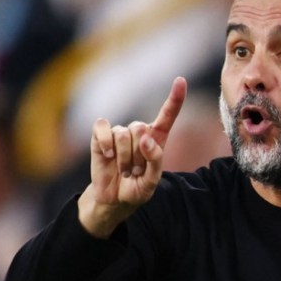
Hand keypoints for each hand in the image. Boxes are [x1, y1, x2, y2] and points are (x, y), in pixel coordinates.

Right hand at [78, 77, 186, 237]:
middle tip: (135, 170)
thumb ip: (155, 160)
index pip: (168, 114)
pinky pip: (102, 127)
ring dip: (123, 157)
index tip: (181, 81)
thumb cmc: (136, 188)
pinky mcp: (100, 135)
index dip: (175, 98)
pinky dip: (104, 143)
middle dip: (137, 154)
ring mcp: (118, 132)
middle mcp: (138, 131)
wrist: (114, 199)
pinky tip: (107, 155)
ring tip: (123, 170)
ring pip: (123, 133)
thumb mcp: (152, 181)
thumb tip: (145, 138)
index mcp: (157, 138)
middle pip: (141, 127)